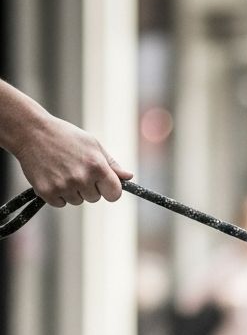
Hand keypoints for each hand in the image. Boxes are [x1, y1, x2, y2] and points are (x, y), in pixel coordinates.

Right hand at [13, 113, 131, 206]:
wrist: (30, 131)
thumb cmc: (64, 136)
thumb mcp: (92, 144)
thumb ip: (111, 164)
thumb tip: (128, 177)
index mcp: (97, 166)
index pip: (114, 194)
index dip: (109, 190)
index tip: (102, 184)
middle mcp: (81, 178)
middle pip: (95, 198)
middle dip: (88, 187)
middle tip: (74, 168)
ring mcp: (64, 186)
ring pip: (78, 201)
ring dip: (72, 190)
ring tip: (61, 170)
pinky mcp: (47, 192)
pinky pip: (61, 203)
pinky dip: (57, 193)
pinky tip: (51, 175)